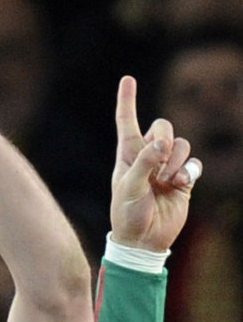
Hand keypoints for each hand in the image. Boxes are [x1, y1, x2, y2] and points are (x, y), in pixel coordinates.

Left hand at [110, 75, 200, 251]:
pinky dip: (189, 171)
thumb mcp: (129, 188)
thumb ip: (144, 162)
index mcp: (128, 155)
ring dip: (176, 161)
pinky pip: (194, 164)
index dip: (127, 101)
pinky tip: (180, 185)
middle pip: (163, 127)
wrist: (143, 242)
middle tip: (159, 161)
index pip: (126, 122)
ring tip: (167, 182)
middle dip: (165, 139)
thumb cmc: (128, 215)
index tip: (127, 79)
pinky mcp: (183, 181)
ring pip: (182, 145)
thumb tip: (163, 143)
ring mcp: (167, 168)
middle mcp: (148, 157)